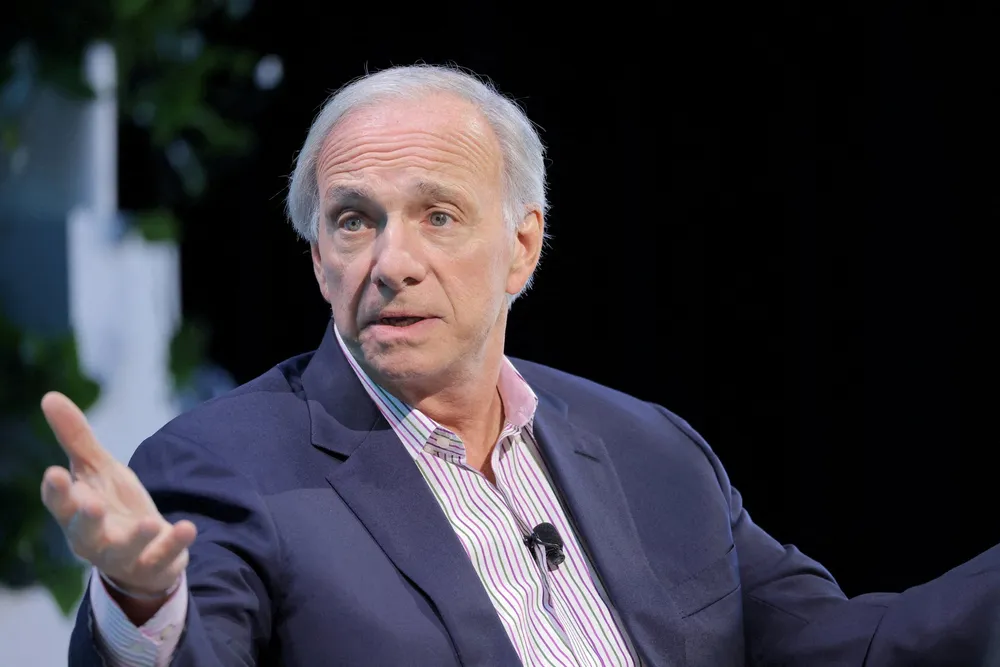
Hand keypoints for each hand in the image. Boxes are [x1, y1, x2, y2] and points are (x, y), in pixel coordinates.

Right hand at [39, 392, 196, 597]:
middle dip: (87, 519)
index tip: (54, 474)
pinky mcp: (154, 563)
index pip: (59, 504)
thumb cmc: (112, 507)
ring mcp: (124, 555)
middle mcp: (93, 538)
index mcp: (75, 513)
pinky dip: (175, 543)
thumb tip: (50, 396)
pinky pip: (164, 556)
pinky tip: (188, 527)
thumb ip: (76, 438)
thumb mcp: (97, 470)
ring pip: (124, 550)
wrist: (142, 555)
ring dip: (136, 537)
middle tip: (91, 504)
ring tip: (150, 522)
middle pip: (84, 531)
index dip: (56, 491)